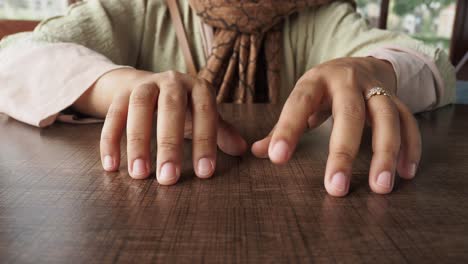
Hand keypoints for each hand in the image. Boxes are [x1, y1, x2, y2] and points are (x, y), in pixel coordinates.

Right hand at [73, 69, 246, 184]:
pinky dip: (110, 140)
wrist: (148, 84)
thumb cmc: (183, 107)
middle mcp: (172, 81)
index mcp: (198, 87)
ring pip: (138, 108)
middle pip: (170, 108)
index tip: (204, 173)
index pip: (205, 112)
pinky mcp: (121, 94)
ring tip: (139, 175)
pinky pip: (113, 116)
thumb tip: (242, 151)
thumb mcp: (202, 115)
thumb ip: (220, 131)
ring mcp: (144, 84)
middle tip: (168, 179)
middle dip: (169, 144)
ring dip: (137, 142)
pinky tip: (112, 167)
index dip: (206, 142)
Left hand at [251, 57, 420, 196]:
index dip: (288, 130)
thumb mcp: (301, 99)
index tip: (277, 158)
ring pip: (387, 117)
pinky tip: (406, 173)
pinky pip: (409, 121)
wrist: (357, 63)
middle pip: (349, 114)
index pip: (300, 103)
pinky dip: (411, 147)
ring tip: (380, 187)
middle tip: (335, 188)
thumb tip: (257, 153)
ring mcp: (376, 89)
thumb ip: (282, 127)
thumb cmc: (322, 89)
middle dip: (342, 152)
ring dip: (386, 153)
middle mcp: (347, 82)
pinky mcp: (397, 98)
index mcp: (315, 80)